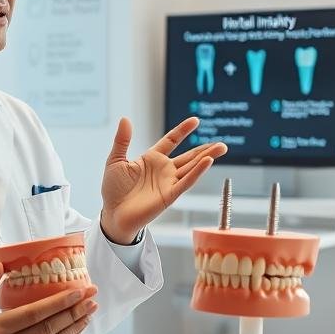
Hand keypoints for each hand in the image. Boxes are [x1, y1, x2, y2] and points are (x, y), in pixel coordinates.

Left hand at [99, 116, 227, 243]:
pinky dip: (197, 172)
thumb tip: (125, 119)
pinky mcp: (169, 195)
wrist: (113, 214)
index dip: (183, 131)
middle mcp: (164, 170)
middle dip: (205, 148)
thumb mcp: (115, 160)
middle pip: (189, 156)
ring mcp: (168, 182)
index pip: (171, 141)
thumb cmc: (113, 190)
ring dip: (207, 157)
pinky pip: (186, 182)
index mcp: (152, 159)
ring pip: (192, 167)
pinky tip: (207, 162)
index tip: (195, 121)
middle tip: (222, 143)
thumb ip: (122, 140)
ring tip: (221, 148)